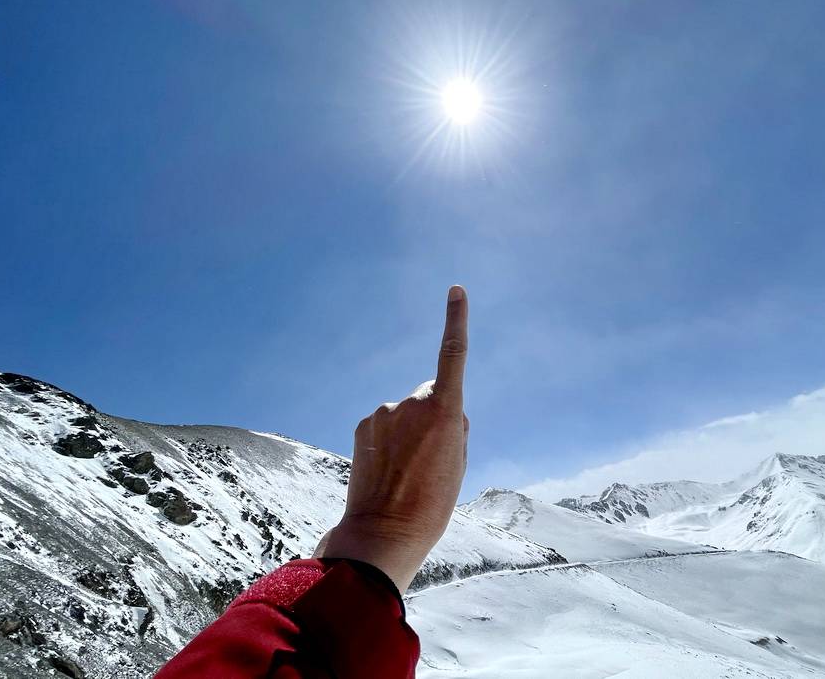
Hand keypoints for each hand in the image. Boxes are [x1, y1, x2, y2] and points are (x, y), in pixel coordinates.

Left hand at [313, 285, 469, 591]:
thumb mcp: (459, 465)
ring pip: (407, 412)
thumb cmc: (432, 504)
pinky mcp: (365, 425)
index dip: (456, 320)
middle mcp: (412, 403)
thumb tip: (447, 411)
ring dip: (411, 432)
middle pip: (432, 396)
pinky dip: (391, 439)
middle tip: (433, 459)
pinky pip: (386, 424)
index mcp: (444, 411)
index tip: (456, 290)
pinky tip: (389, 469)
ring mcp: (384, 413)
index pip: (452, 355)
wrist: (383, 533)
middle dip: (435, 416)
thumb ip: (456, 428)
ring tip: (409, 471)